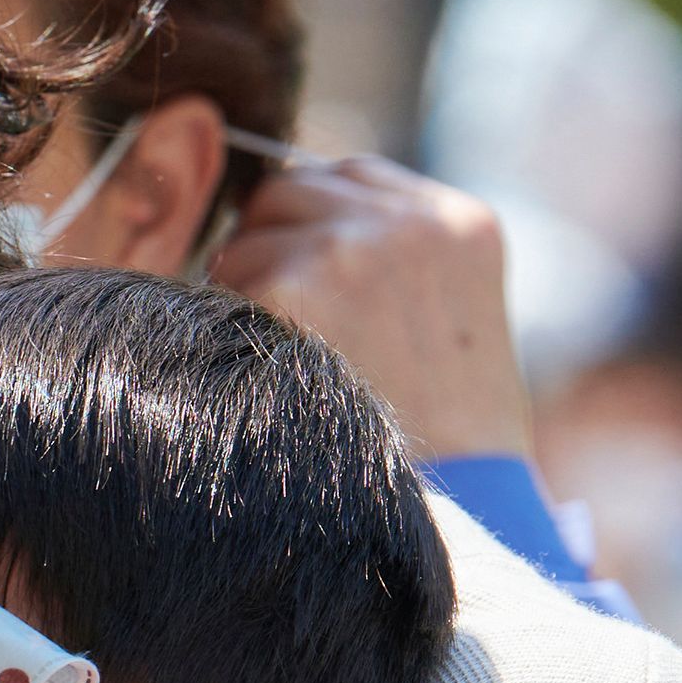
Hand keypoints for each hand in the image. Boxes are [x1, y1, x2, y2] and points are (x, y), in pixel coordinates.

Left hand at [210, 156, 532, 461]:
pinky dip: (226, 327)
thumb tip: (293, 224)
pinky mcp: (296, 283)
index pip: (350, 177)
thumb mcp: (447, 318)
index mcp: (459, 222)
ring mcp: (352, 246)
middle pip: (289, 189)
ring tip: (284, 360)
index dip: (312, 225)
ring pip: (250, 231)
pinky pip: (222, 280)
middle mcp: (408, 219)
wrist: (453, 505)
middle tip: (282, 326)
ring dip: (245, 286)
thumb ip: (391, 257)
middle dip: (271, 245)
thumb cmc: (443, 436)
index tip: (308, 283)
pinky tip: (263, 377)